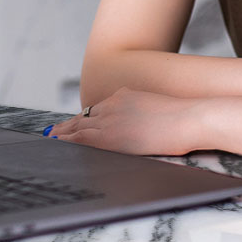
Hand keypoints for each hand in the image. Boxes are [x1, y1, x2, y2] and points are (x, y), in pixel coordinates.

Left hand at [47, 88, 199, 155]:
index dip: (84, 118)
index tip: (74, 123)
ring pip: (80, 128)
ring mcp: (111, 119)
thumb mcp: (160, 110)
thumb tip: (145, 128)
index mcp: (126, 95)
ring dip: (64, 135)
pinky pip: (83, 140)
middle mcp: (114, 104)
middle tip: (53, 132)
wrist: (190, 118)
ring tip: (51, 140)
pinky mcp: (111, 136)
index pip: (98, 109)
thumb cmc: (187, 118)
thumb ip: (145, 116)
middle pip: (85, 117)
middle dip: (68, 126)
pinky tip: (58, 146)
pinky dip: (69, 143)